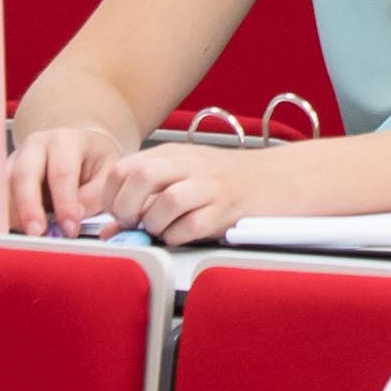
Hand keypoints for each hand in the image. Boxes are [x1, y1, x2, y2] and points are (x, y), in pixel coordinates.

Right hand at [2, 122, 141, 234]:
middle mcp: (36, 145)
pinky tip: (21, 229)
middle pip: (25, 174)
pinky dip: (8, 215)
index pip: (61, 171)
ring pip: (7, 185)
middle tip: (37, 233)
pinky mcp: (7, 175)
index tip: (70, 228)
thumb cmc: (95, 161)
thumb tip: (73, 215)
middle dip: (29, 207)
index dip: (65, 203)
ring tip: (31, 236)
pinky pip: (1, 196)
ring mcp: (17, 158)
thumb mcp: (107, 174)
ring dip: (16, 214)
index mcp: (66, 140)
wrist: (79, 148)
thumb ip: (93, 195)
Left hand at [106, 135, 258, 248]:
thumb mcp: (184, 178)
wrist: (279, 179)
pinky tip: (182, 235)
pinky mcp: (227, 210)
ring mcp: (210, 186)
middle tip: (132, 223)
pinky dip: (179, 236)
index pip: (124, 167)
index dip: (111, 194)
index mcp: (173, 154)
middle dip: (126, 207)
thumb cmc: (229, 181)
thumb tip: (112, 229)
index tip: (117, 212)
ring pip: (167, 201)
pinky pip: (193, 226)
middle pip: (141, 176)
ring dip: (154, 224)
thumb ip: (147, 199)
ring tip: (160, 230)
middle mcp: (190, 165)